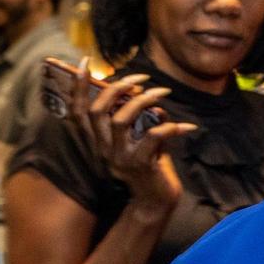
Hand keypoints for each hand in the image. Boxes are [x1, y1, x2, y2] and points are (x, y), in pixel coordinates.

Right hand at [70, 58, 193, 216]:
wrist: (157, 201)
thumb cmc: (150, 167)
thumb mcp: (141, 140)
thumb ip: (140, 120)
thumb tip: (149, 97)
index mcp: (99, 142)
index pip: (78, 112)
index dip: (78, 87)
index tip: (85, 62)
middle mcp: (104, 150)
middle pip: (97, 111)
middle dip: (117, 88)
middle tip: (141, 78)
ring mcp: (120, 159)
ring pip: (120, 121)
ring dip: (142, 102)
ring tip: (162, 93)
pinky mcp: (140, 166)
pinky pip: (152, 138)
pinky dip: (168, 127)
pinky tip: (185, 126)